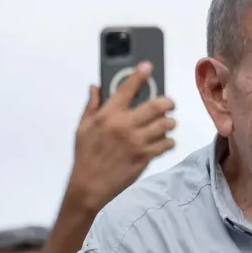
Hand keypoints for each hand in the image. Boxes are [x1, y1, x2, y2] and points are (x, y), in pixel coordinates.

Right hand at [65, 62, 175, 211]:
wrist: (89, 185)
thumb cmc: (85, 155)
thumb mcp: (83, 127)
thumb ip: (91, 105)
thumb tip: (95, 86)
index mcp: (109, 115)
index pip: (127, 88)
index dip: (140, 75)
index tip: (148, 67)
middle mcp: (125, 125)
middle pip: (158, 105)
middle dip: (167, 102)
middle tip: (168, 104)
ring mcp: (138, 141)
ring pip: (166, 124)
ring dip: (169, 122)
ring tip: (165, 124)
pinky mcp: (145, 156)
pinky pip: (167, 143)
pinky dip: (168, 141)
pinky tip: (163, 141)